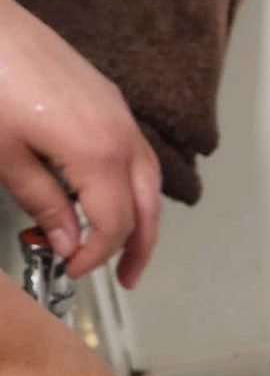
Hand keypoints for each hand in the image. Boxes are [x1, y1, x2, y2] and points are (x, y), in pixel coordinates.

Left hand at [0, 0, 160, 285]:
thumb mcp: (6, 157)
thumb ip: (44, 203)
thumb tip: (67, 240)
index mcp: (98, 153)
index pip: (114, 224)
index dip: (96, 256)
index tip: (70, 268)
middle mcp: (121, 133)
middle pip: (148, 205)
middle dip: (138, 247)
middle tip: (125, 278)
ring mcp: (119, 112)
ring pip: (149, 178)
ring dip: (143, 216)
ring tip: (126, 244)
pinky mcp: (108, 98)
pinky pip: (137, 151)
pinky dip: (133, 183)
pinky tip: (110, 193)